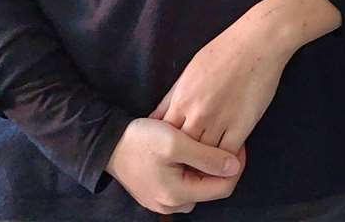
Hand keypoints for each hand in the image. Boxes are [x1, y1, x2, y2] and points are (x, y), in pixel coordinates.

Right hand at [104, 116, 244, 214]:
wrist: (106, 143)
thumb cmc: (139, 140)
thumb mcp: (175, 142)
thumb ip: (206, 156)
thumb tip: (234, 166)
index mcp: (177, 195)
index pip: (224, 187)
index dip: (236, 165)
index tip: (238, 143)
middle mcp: (171, 205)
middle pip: (212, 188)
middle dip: (220, 166)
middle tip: (220, 140)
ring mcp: (163, 202)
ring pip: (199, 186)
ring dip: (206, 167)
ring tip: (203, 144)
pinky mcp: (157, 194)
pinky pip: (185, 184)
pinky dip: (192, 170)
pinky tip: (188, 151)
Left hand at [149, 13, 293, 154]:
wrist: (257, 42)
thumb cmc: (223, 51)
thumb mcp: (189, 71)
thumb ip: (171, 97)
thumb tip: (155, 118)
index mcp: (181, 99)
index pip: (165, 136)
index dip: (166, 148)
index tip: (170, 155)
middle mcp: (196, 114)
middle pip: (182, 150)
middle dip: (182, 160)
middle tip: (185, 169)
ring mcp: (219, 121)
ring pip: (204, 156)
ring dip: (204, 163)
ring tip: (205, 167)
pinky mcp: (242, 125)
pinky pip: (228, 155)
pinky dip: (226, 161)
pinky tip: (227, 161)